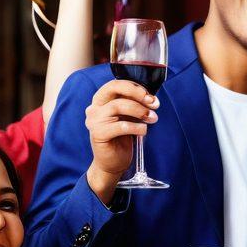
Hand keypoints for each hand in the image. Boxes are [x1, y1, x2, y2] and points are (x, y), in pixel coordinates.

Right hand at [84, 79, 158, 193]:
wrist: (113, 162)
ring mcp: (94, 120)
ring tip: (152, 118)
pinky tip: (143, 131)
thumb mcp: (129, 116)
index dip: (135, 87)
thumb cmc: (122, 138)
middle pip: (113, 88)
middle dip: (136, 92)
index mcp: (101, 100)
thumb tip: (152, 99)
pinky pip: (121, 126)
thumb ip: (136, 104)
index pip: (115, 84)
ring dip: (140, 111)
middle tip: (152, 102)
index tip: (151, 96)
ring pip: (118, 106)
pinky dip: (136, 127)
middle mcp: (94, 107)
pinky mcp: (98, 134)